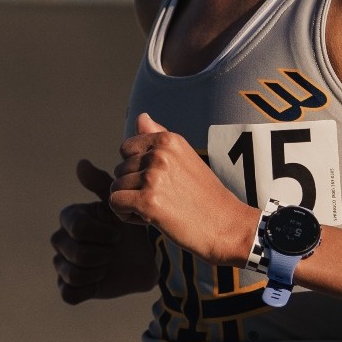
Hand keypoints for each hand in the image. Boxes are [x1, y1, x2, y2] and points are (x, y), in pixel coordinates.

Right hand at [51, 158, 157, 303]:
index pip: (77, 226)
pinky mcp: (71, 286)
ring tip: (110, 263)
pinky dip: (87, 288)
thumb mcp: (122, 203)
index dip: (100, 233)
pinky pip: (68, 293)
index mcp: (71, 217)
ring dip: (97, 270)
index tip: (118, 233)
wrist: (149, 257)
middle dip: (101, 253)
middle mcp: (63, 239)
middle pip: (72, 251)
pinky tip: (101, 277)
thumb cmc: (135, 225)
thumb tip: (80, 163)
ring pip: (71, 273)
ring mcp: (65, 263)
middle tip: (116, 249)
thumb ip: (101, 184)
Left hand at [110, 113, 257, 267]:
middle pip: (119, 169)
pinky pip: (115, 203)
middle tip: (162, 199)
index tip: (158, 182)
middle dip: (133, 188)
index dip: (136, 168)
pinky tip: (147, 219)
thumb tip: (141, 116)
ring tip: (157, 209)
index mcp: (169, 140)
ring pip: (116, 187)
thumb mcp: (185, 157)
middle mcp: (159, 154)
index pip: (126, 148)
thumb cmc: (205, 195)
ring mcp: (153, 177)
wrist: (226, 225)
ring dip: (130, 203)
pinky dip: (126, 215)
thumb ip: (159, 136)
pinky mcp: (148, 201)